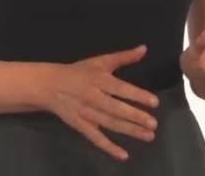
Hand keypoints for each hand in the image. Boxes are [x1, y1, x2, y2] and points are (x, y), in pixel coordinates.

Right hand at [38, 45, 160, 160]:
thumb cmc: (79, 72)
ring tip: (148, 136)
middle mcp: (93, 97)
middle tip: (153, 124)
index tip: (154, 103)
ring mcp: (86, 113)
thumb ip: (123, 57)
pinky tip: (123, 155)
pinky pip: (96, 138)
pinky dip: (109, 147)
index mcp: (98, 79)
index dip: (137, 95)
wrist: (50, 85)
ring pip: (109, 124)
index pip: (120, 88)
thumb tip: (144, 49)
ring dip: (129, 131)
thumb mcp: (100, 61)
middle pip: (116, 108)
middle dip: (135, 117)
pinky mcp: (80, 126)